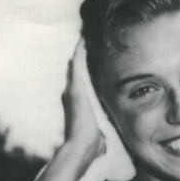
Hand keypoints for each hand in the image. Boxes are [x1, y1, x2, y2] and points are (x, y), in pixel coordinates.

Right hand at [61, 40, 106, 161]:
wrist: (84, 146)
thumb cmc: (92, 144)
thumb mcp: (100, 135)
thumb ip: (101, 135)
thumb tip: (105, 144)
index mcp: (80, 104)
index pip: (83, 84)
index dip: (85, 73)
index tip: (90, 61)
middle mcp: (74, 94)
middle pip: (77, 71)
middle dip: (81, 57)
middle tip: (84, 39)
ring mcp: (74, 89)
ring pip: (76, 64)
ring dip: (79, 50)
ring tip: (83, 35)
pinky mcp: (75, 87)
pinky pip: (77, 64)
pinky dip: (79, 52)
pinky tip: (82, 39)